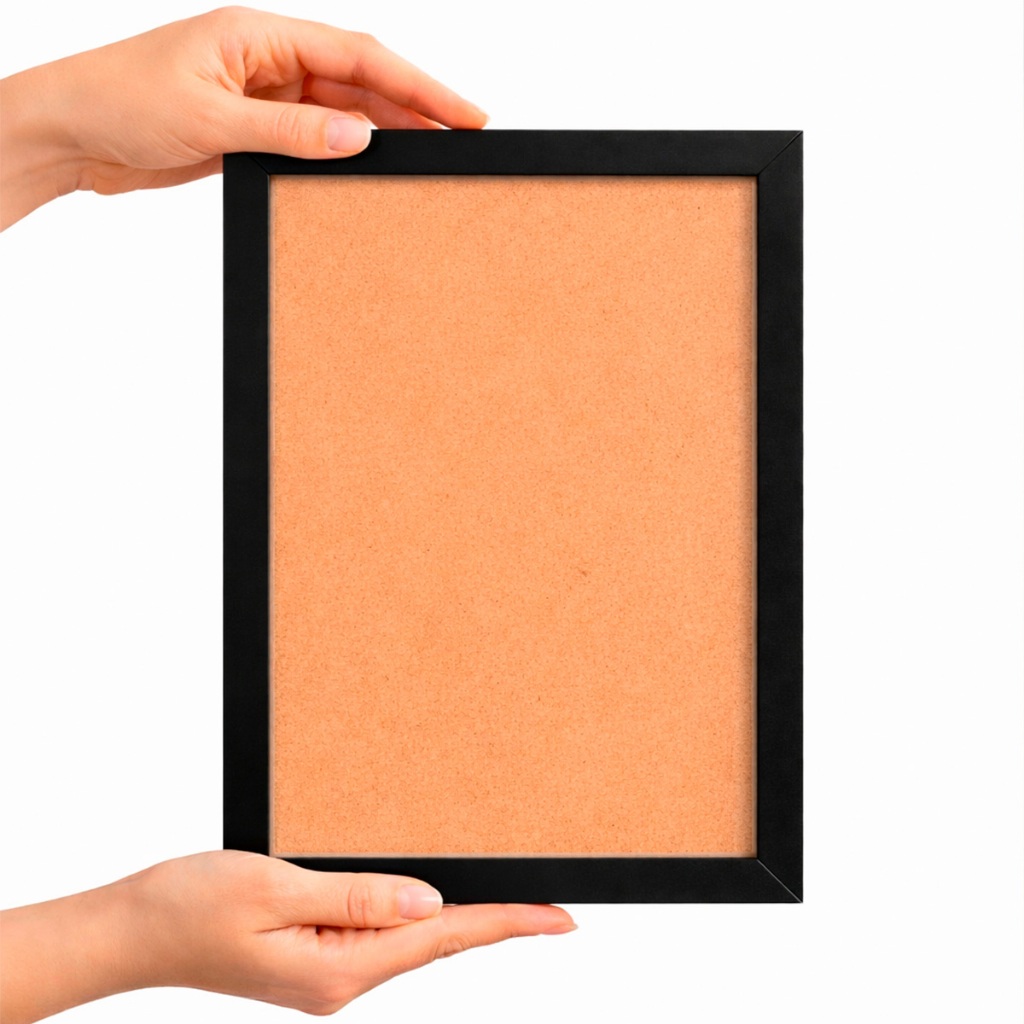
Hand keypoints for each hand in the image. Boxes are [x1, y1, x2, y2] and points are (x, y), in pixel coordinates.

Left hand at [0, 6, 487, 228]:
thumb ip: (289, 130)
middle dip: (413, 109)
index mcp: (260, 34)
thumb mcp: (211, 117)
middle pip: (359, 81)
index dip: (418, 84)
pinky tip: (368, 173)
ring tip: (427, 161)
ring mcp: (261, 95)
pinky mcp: (251, 130)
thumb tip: (358, 136)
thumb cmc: (119, 101)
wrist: (69, 132)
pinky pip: (312, 141)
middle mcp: (267, 59)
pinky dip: (342, 157)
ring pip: (340, 113)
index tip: (462, 111)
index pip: (359, 55)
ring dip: (382, 135)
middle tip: (461, 140)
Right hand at [0, 850, 575, 1021]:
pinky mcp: (313, 960)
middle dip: (496, 923)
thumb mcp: (277, 888)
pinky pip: (379, 936)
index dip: (507, 925)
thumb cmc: (190, 905)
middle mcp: (339, 981)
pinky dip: (417, 918)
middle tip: (552, 907)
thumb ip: (358, 897)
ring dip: (459, 920)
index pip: (443, 939)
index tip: (560, 918)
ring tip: (509, 902)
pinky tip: (431, 905)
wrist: (133, 930)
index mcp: (337, 969)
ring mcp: (326, 975)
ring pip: (410, 941)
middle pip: (436, 945)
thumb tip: (431, 902)